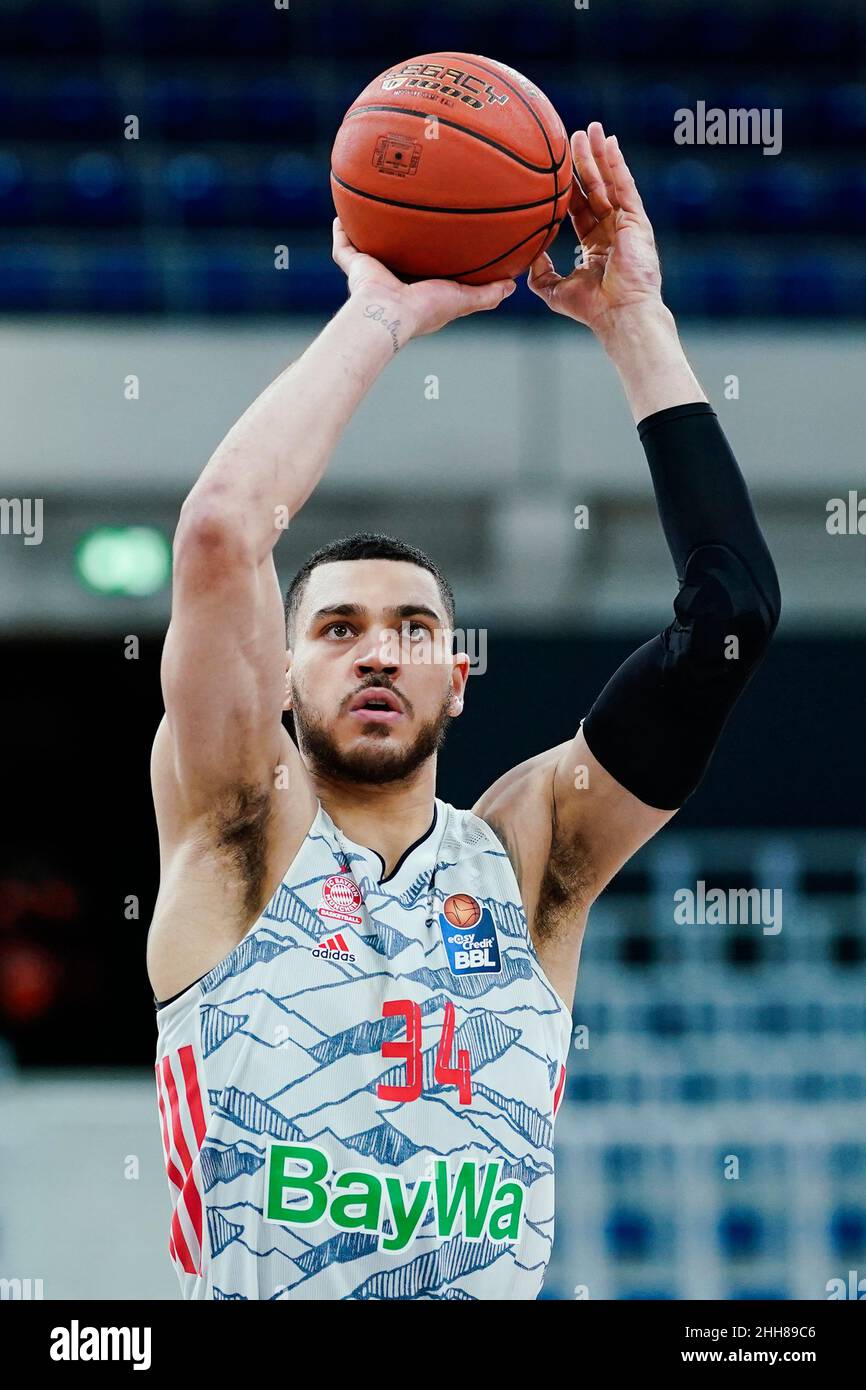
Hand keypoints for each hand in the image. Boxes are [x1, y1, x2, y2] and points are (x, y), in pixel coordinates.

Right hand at [331, 218, 516, 340]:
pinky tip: (341, 213)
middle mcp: (394, 279)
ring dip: (369, 231)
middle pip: (396, 254)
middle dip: (399, 239)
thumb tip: (512, 286)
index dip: (431, 253)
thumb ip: (487, 294)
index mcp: (417, 287)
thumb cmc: (426, 309)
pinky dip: (341, 231)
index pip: (425, 267)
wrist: (391, 313)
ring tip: (371, 208)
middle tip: (406, 216)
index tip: (438, 235)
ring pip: (369, 248)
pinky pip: (344, 246)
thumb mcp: (463, 299)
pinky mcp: (355, 267)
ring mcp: (372, 273)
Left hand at [527, 122, 662, 333]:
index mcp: (595, 244)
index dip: (568, 186)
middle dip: (584, 161)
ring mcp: (625, 224)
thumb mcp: (553, 289)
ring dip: (599, 154)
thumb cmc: (591, 309)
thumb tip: (526, 253)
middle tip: (572, 135)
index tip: (556, 164)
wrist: (619, 314)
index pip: (579, 207)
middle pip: (594, 188)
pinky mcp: (637, 222)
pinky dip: (617, 164)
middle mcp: (611, 230)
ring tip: (589, 129)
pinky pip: (626, 186)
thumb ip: (539, 271)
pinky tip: (609, 143)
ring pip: (610, 182)